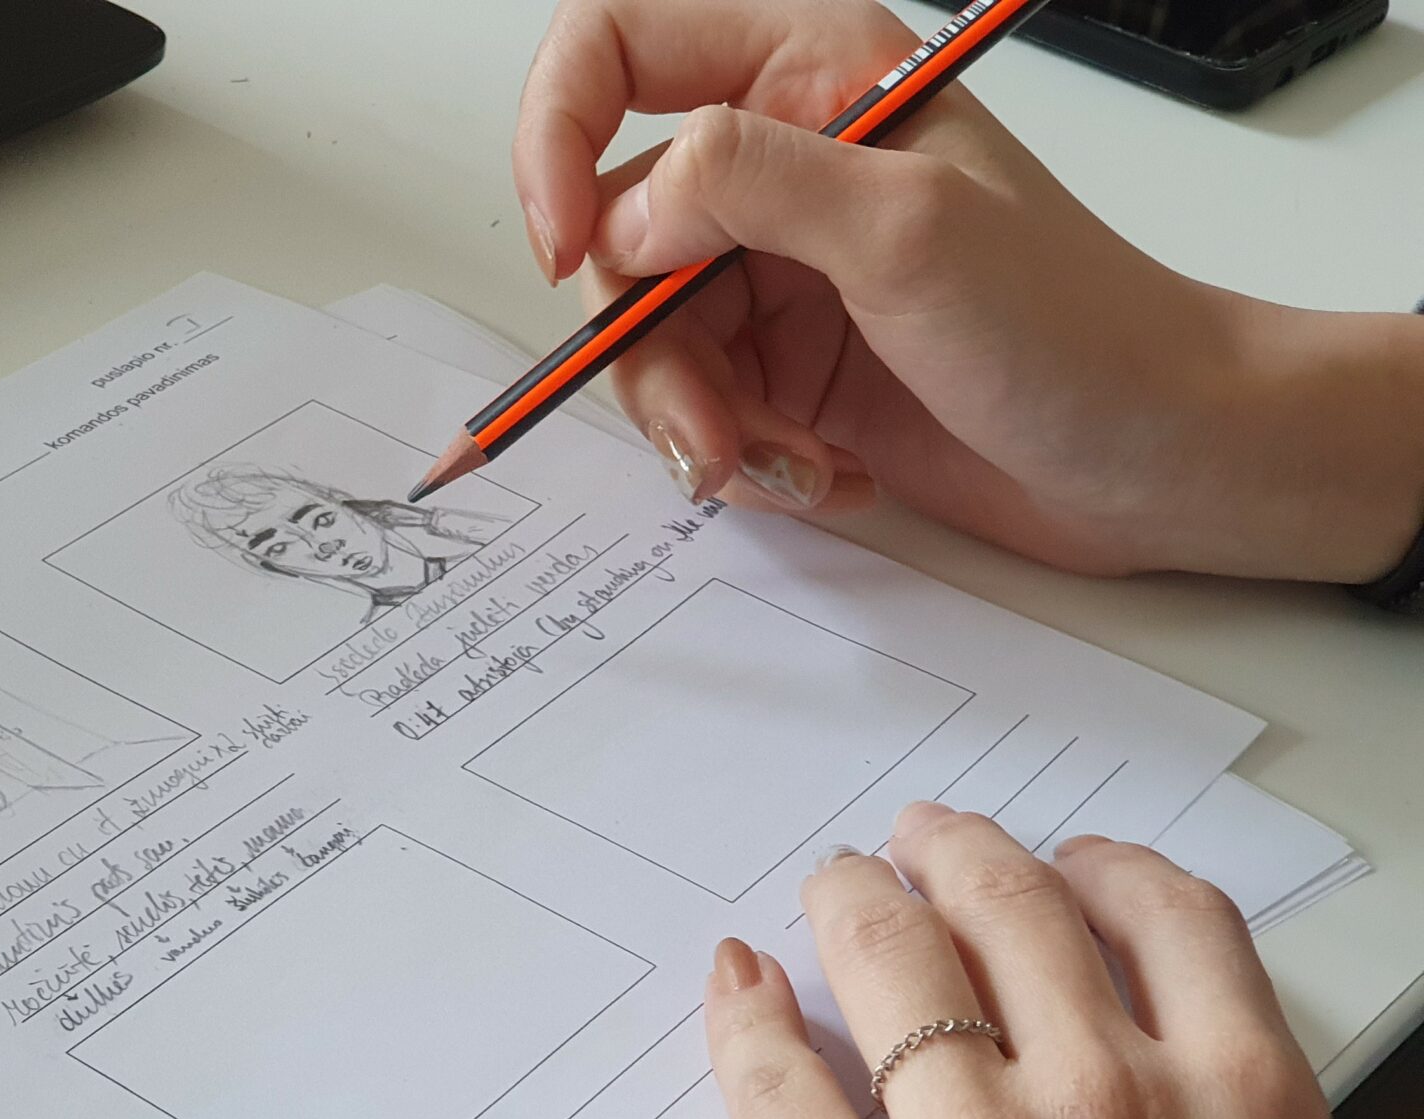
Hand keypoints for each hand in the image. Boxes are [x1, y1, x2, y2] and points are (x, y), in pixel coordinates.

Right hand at [515, 0, 1423, 581]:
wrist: (1159, 461)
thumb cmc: (1076, 328)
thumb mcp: (910, 231)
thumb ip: (750, 183)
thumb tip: (621, 211)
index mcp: (811, 72)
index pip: (616, 48)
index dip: (556, 134)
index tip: (562, 246)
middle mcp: (779, 162)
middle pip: (610, 229)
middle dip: (645, 346)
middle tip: (711, 425)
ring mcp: (776, 268)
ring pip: (641, 336)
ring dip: (694, 419)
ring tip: (781, 463)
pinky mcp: (782, 364)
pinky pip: (691, 405)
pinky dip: (736, 453)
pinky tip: (818, 472)